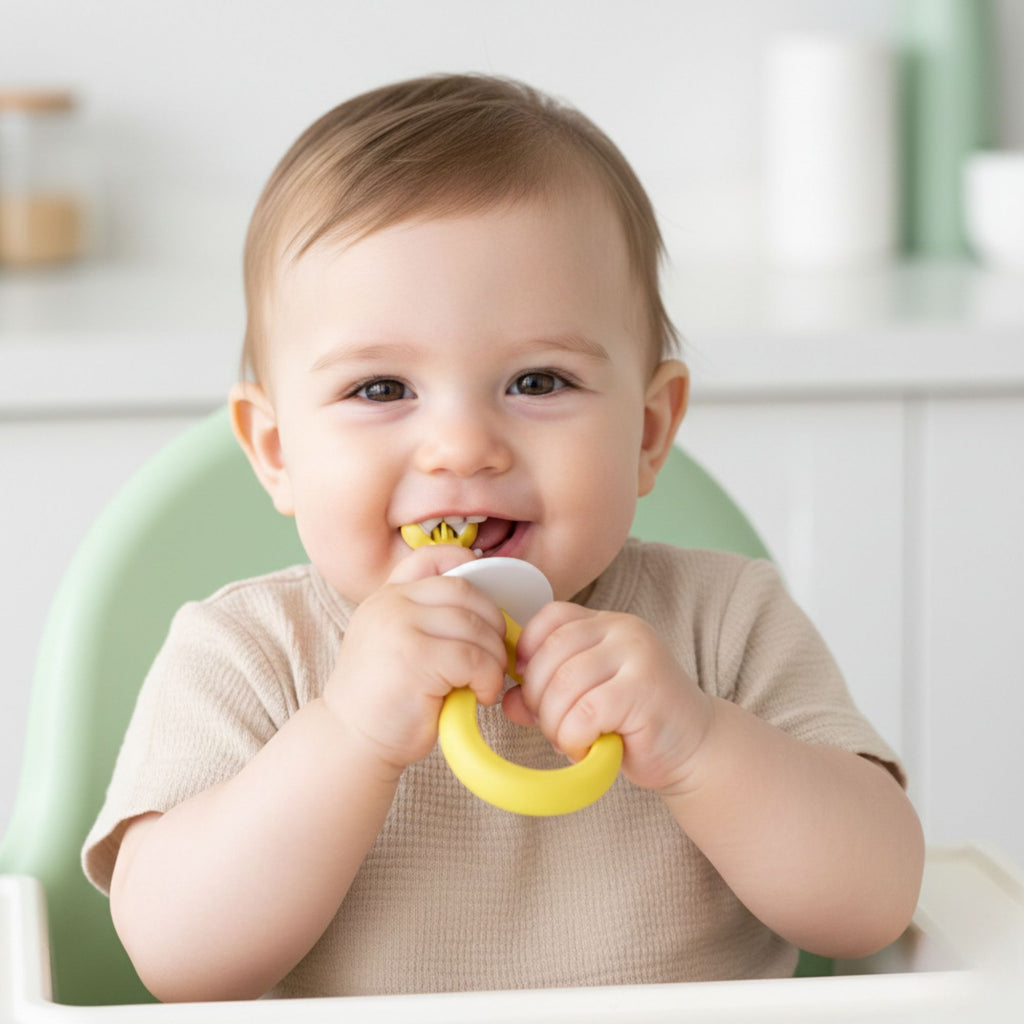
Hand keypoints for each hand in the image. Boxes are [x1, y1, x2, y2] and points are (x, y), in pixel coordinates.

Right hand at [324, 546, 508, 776]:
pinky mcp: (416, 657)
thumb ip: (426, 619)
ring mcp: (400, 626)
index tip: (486, 604)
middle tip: (495, 656)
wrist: (351, 741)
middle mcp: (391, 604)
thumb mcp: (396, 643)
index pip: (434, 558)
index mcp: (387, 596)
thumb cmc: (385, 699)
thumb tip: (490, 610)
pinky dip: (488, 678)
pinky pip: (474, 658)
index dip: (470, 568)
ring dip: (494, 657)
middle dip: (493, 624)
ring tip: (486, 681)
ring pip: (475, 626)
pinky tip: (480, 695)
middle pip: (466, 592)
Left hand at [503, 603, 712, 793]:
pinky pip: (586, 712)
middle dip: (538, 698)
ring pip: (564, 685)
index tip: (528, 685)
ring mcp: (638, 656)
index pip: (551, 617)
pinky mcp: (644, 690)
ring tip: (572, 739)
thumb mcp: (582, 701)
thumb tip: (507, 700)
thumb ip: (545, 695)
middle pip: (550, 653)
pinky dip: (574, 737)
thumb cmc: (635, 724)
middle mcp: (624, 630)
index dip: (528, 650)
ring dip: (555, 723)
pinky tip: (588, 747)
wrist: (695, 750)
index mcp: (607, 624)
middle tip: (552, 726)